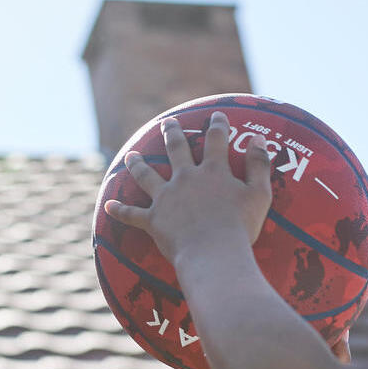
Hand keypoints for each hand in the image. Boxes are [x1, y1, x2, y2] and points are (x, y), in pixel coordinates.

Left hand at [104, 109, 273, 269]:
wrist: (213, 253)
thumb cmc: (240, 227)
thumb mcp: (259, 194)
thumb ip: (259, 165)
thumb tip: (260, 138)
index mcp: (212, 171)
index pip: (216, 140)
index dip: (217, 126)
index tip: (216, 115)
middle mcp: (185, 178)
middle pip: (176, 150)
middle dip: (171, 134)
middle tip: (167, 123)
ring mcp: (166, 198)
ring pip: (146, 175)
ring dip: (138, 164)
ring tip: (131, 155)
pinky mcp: (153, 220)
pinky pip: (132, 214)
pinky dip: (120, 211)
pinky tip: (108, 205)